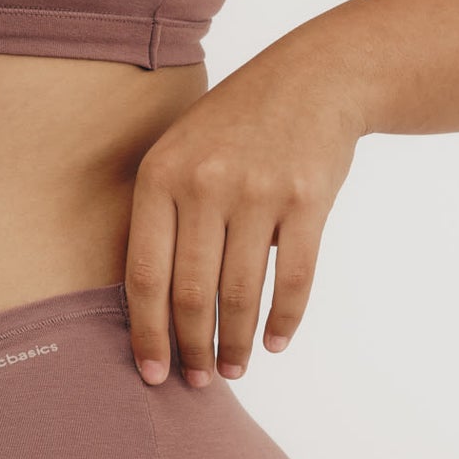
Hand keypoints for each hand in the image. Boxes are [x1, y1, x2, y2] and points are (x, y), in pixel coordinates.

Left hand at [124, 54, 363, 386]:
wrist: (314, 77)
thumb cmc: (236, 124)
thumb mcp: (181, 150)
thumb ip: (161, 215)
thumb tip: (149, 307)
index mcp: (161, 175)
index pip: (144, 275)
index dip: (146, 333)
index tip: (151, 372)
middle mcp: (205, 184)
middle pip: (190, 293)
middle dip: (192, 349)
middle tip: (197, 381)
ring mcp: (258, 192)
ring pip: (240, 294)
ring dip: (235, 343)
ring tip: (232, 368)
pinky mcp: (307, 200)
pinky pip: (293, 280)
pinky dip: (283, 321)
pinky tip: (273, 342)